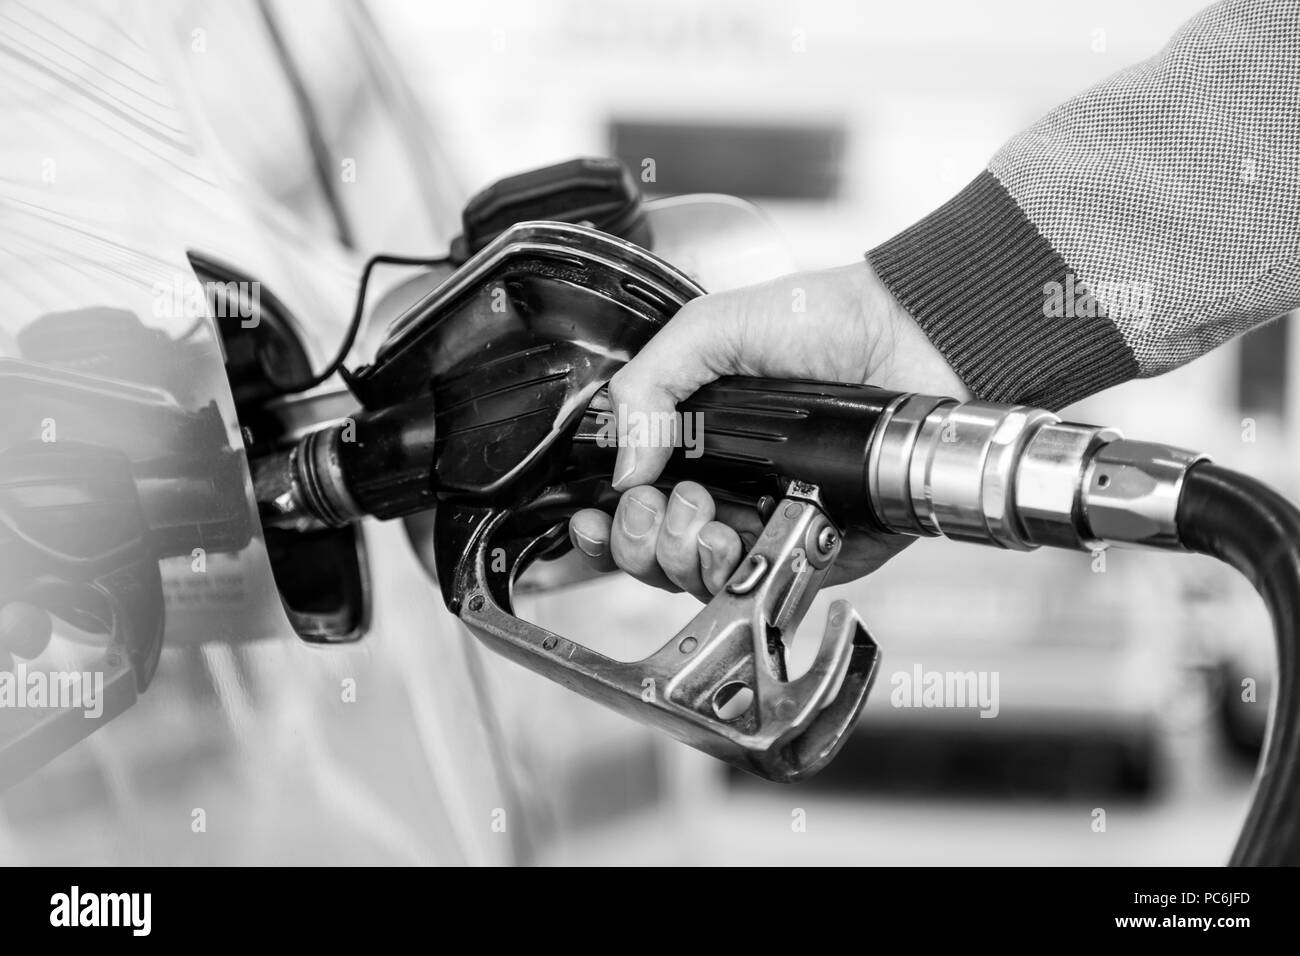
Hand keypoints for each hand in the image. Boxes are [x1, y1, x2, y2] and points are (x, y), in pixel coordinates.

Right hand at [567, 259, 970, 600]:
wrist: (908, 335)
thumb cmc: (823, 321)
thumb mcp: (711, 329)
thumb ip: (649, 387)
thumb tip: (621, 467)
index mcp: (696, 445)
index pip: (632, 506)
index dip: (604, 524)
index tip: (591, 517)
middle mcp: (728, 490)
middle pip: (655, 555)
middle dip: (641, 542)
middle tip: (660, 503)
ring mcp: (772, 523)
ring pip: (700, 580)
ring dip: (681, 558)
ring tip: (702, 517)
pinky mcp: (818, 550)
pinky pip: (764, 586)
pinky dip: (738, 574)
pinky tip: (735, 539)